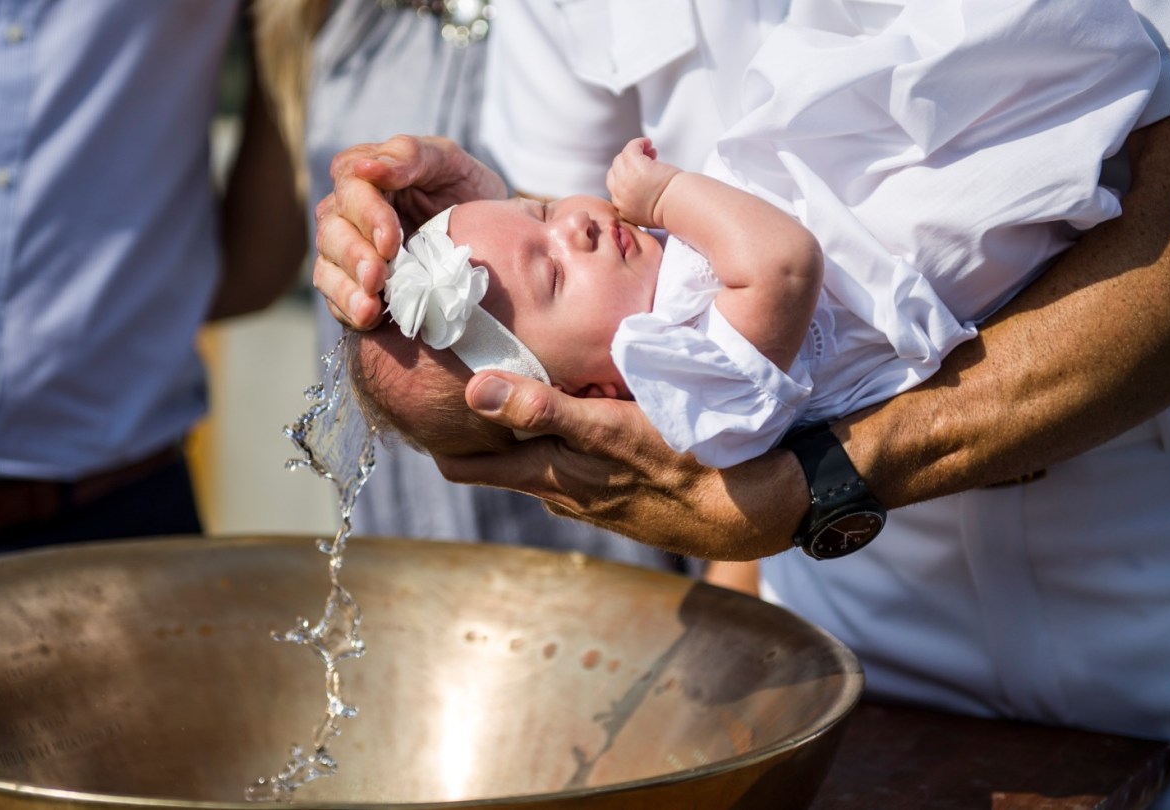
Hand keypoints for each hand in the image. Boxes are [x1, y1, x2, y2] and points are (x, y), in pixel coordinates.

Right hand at [312, 135, 507, 329]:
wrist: (491, 233)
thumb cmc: (464, 188)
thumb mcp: (448, 162)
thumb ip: (411, 156)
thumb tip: (369, 168)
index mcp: (366, 175)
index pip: (350, 187)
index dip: (366, 214)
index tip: (390, 241)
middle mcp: (348, 212)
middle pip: (332, 229)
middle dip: (354, 254)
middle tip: (378, 277)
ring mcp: (347, 250)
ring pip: (328, 264)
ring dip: (347, 286)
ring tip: (371, 305)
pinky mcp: (353, 285)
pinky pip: (335, 297)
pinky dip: (348, 308)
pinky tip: (367, 318)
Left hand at [432, 371, 805, 560]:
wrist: (755, 509)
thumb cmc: (686, 463)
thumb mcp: (612, 431)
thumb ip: (544, 410)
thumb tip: (473, 389)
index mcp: (550, 474)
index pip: (468, 465)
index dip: (438, 437)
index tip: (413, 399)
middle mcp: (563, 492)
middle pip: (496, 464)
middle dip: (470, 434)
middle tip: (446, 385)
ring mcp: (594, 498)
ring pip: (536, 464)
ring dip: (517, 435)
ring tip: (501, 388)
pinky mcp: (623, 495)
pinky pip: (575, 465)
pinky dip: (559, 443)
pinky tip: (571, 414)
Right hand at [606, 137, 680, 228]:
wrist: (679, 205)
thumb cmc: (673, 208)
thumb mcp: (649, 213)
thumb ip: (640, 203)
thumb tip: (643, 188)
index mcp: (623, 208)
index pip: (616, 188)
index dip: (627, 177)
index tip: (643, 175)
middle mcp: (620, 194)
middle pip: (615, 172)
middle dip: (628, 165)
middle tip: (649, 161)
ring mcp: (625, 179)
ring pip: (620, 159)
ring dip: (634, 153)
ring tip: (651, 152)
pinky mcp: (634, 166)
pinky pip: (630, 148)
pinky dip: (639, 143)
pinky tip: (648, 143)